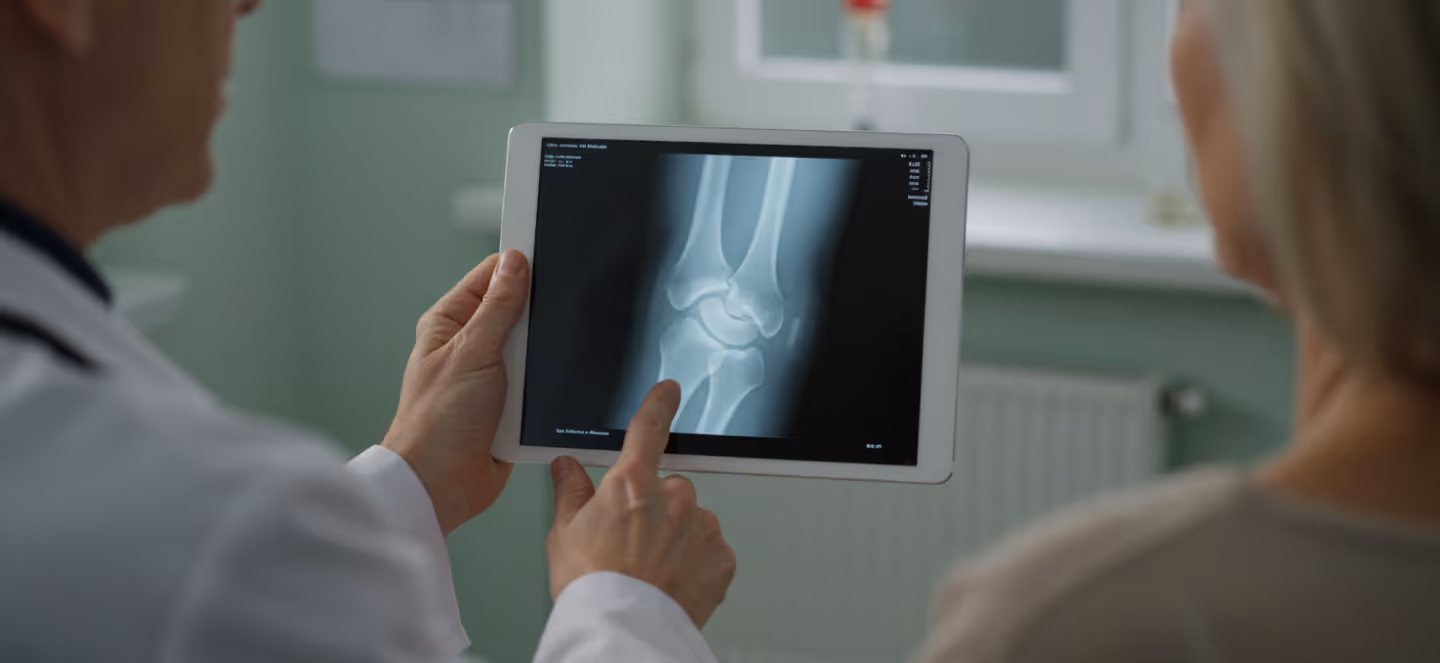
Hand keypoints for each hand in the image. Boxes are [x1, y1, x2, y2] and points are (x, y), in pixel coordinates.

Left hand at [383, 250, 529, 534]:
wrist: (441, 486)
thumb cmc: (437, 422)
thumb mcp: (473, 352)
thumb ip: (499, 306)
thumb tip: (517, 263)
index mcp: (451, 323)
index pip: (492, 276)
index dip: (521, 267)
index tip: (553, 260)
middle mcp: (471, 346)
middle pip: (520, 313)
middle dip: (538, 320)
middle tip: (548, 327)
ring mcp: (492, 376)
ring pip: (535, 352)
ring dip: (541, 361)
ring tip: (537, 371)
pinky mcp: (511, 406)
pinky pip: (541, 386)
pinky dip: (545, 391)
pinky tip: (547, 395)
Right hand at [546, 381, 737, 628]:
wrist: (623, 628)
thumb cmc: (591, 586)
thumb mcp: (564, 534)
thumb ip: (571, 492)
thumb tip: (565, 467)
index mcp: (632, 483)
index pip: (648, 430)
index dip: (659, 406)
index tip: (669, 391)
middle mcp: (674, 497)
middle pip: (669, 490)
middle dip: (656, 509)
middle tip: (632, 543)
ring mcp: (702, 526)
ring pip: (692, 521)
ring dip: (677, 537)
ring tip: (651, 569)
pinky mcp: (722, 557)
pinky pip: (709, 550)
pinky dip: (695, 562)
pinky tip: (672, 580)